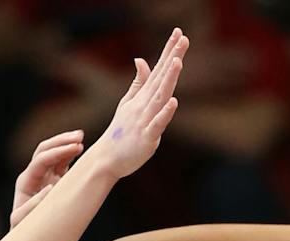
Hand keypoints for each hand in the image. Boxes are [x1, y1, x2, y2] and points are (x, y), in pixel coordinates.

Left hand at [10, 129, 84, 227]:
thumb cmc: (24, 233)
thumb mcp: (24, 221)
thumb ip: (34, 205)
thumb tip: (50, 187)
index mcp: (25, 182)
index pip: (41, 160)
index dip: (57, 153)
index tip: (75, 151)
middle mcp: (33, 176)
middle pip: (45, 150)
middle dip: (61, 142)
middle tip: (80, 137)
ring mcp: (44, 178)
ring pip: (55, 154)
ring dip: (67, 143)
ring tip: (81, 137)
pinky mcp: (55, 182)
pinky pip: (63, 163)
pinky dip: (71, 155)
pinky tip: (81, 148)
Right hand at [81, 28, 187, 179]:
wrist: (107, 159)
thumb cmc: (121, 133)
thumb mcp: (128, 104)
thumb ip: (138, 83)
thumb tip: (141, 59)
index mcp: (142, 97)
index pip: (158, 70)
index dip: (168, 52)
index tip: (178, 33)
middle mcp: (144, 105)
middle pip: (161, 78)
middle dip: (172, 57)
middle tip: (182, 38)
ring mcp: (145, 120)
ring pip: (160, 97)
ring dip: (168, 79)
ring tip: (178, 61)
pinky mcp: (147, 138)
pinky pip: (157, 124)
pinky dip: (165, 113)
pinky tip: (173, 101)